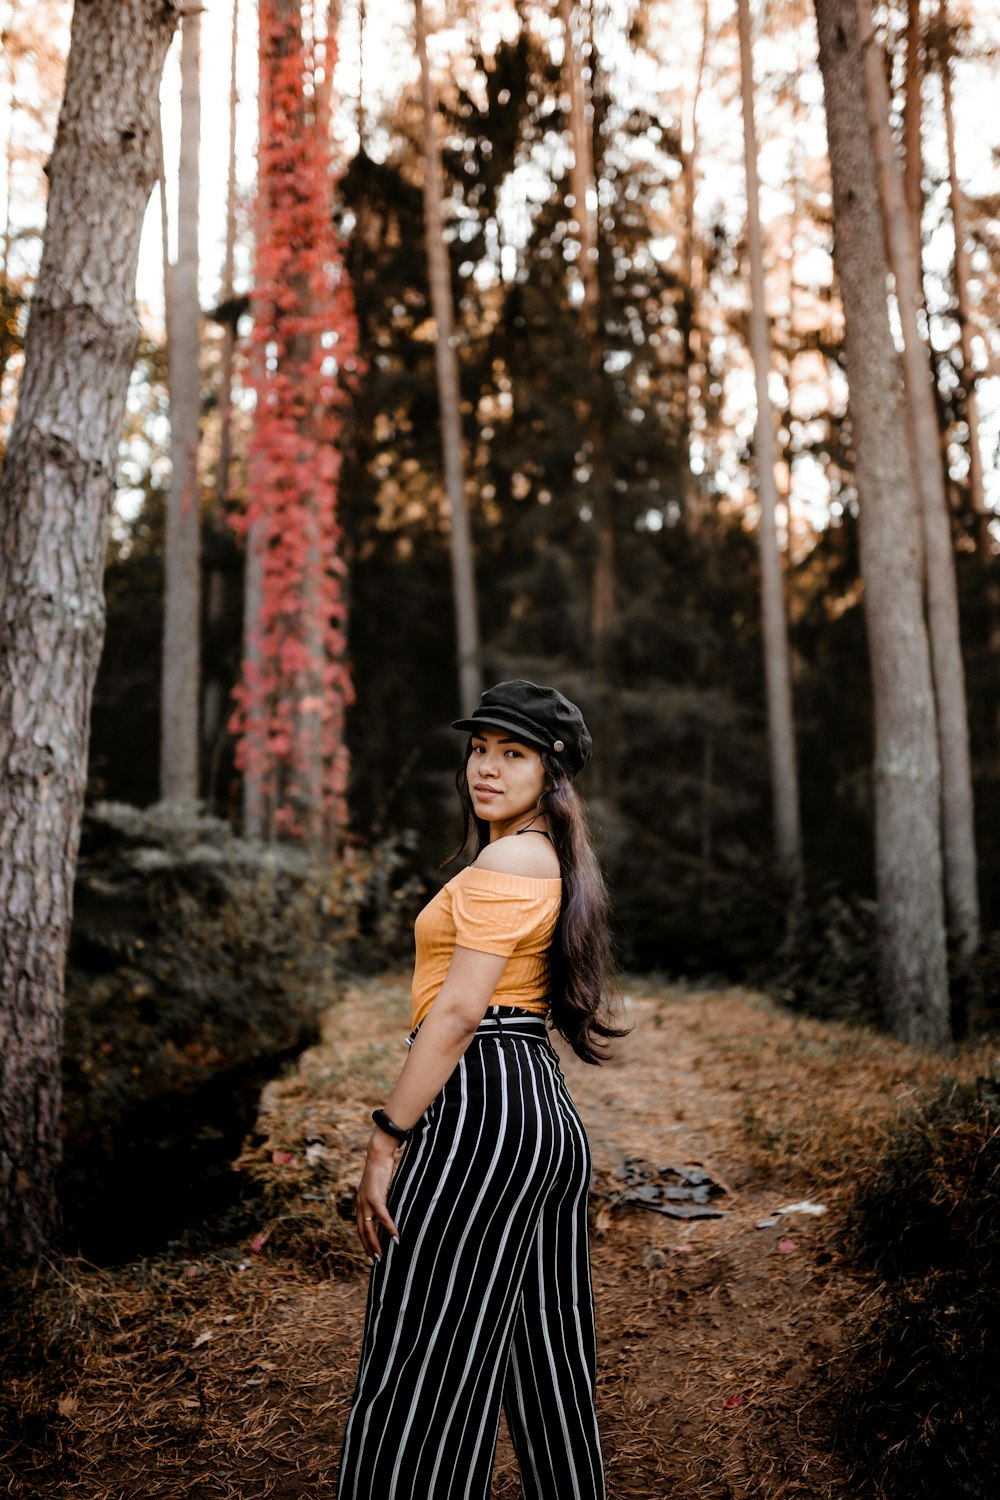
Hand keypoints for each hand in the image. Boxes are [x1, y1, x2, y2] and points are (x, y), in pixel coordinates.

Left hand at [355, 1131, 400, 1261]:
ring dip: (376, 1244)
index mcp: (360, 1203)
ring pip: (370, 1229)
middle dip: (368, 1248)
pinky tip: (396, 1238)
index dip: (364, 1242)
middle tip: (375, 1262)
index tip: (370, 1254)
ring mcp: (366, 1202)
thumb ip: (379, 1198)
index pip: (359, 1227)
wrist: (377, 1154)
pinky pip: (383, 1218)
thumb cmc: (380, 1169)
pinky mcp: (376, 1197)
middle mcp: (360, 1205)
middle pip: (362, 1232)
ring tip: (382, 1257)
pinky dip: (390, 1229)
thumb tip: (386, 1208)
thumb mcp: (377, 1187)